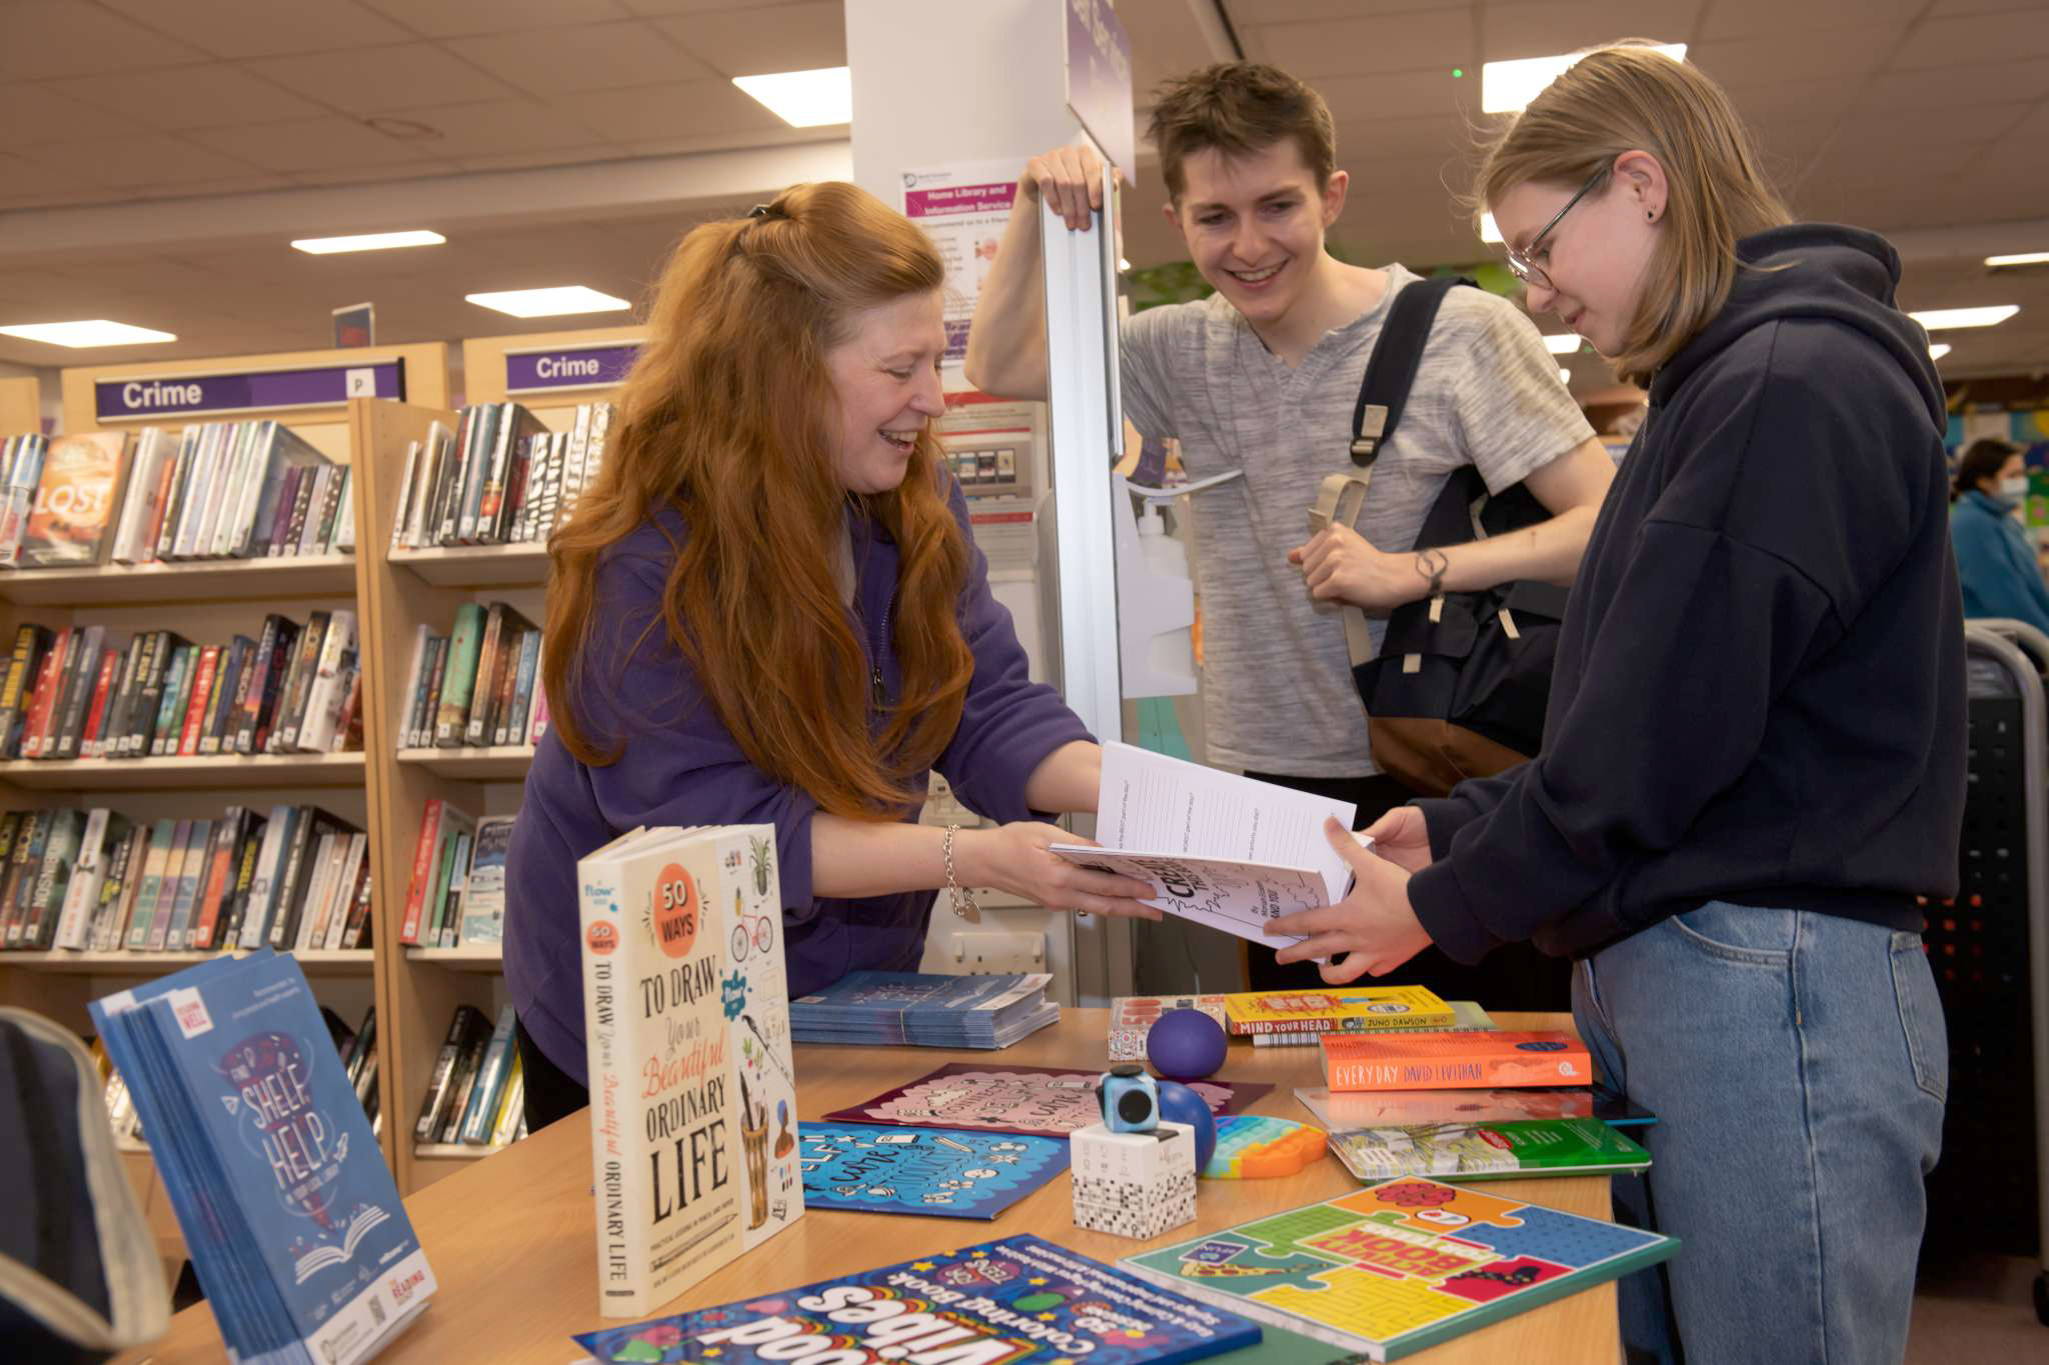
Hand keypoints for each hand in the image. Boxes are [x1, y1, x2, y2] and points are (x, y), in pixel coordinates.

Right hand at [959, 824, 1160, 919]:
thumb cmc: (1010, 843)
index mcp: (1059, 877)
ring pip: (1097, 908)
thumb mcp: (1046, 834)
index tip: (1151, 887)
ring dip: (1122, 908)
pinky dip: (1104, 902)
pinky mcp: (1053, 903)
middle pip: (1106, 905)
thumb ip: (1078, 845)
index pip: (1104, 884)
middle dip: (1135, 908)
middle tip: (1158, 908)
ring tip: (1144, 907)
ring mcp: (1056, 902)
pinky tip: (1117, 898)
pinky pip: (1085, 904)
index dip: (1131, 888)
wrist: (983, 861)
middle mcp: (1059, 895)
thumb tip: (1107, 851)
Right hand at [1020, 144, 1114, 231]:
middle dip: (1082, 206)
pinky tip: (1057, 211)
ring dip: (1068, 207)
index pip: (1092, 169)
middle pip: (1078, 180)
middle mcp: (1068, 152)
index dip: (1096, 188)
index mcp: (1085, 153)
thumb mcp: (1091, 188)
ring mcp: (1050, 156)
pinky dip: (1053, 198)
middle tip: (1084, 224)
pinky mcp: (1034, 164)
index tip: (1097, 206)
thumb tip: (1115, 184)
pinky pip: (1046, 181)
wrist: (1042, 193)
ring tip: (1071, 223)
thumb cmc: (1071, 191)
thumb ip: (1105, 184)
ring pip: (1063, 183)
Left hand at [1265, 817, 1433, 982]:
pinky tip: (1365, 965)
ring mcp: (1374, 954)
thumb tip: (1329, 824)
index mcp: (1346, 917)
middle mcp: (1355, 940)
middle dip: (1295, 954)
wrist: (1436, 911)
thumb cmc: (1402, 889)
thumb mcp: (1371, 864)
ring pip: (1344, 972)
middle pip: (1318, 951)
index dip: (1286, 926)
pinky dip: (1367, 969)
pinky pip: (1374, 970)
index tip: (1269, 929)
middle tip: (1280, 956)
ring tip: (1320, 970)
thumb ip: (1347, 845)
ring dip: (1329, 973)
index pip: (1307, 924)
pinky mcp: (1392, 960)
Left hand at [1288, 525, 1429, 609]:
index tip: (1342, 564)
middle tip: (1346, 574)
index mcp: (1333, 530)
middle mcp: (1333, 541)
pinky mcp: (1338, 580)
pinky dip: (1330, 597)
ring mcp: (1335, 560)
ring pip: (1311, 583)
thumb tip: (1290, 556)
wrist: (1394, 577)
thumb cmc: (1368, 564)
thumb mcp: (1343, 548)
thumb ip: (1315, 551)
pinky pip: (1318, 594)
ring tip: (1347, 582)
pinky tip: (1347, 590)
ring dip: (1326, 588)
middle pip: (1306, 569)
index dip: (1320, 565)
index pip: (1306, 554)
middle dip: (1321, 577)